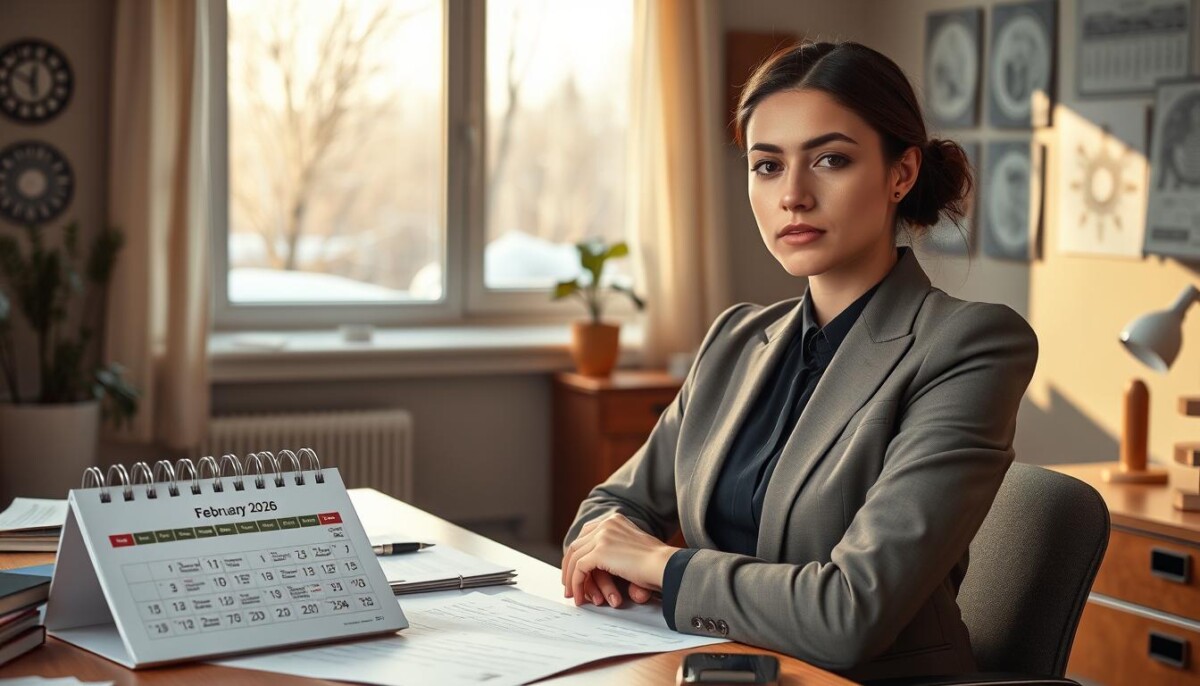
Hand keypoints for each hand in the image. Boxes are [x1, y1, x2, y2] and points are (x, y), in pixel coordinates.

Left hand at [561, 513, 677, 607]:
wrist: (665, 565)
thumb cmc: (656, 563)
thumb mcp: (632, 548)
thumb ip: (615, 549)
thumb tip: (597, 565)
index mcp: (614, 520)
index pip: (586, 534)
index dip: (578, 553)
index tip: (574, 570)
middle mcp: (606, 523)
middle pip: (577, 544)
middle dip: (569, 567)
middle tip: (568, 584)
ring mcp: (602, 536)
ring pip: (575, 558)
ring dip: (571, 579)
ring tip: (572, 594)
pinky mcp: (600, 551)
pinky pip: (579, 569)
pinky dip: (576, 584)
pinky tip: (579, 596)